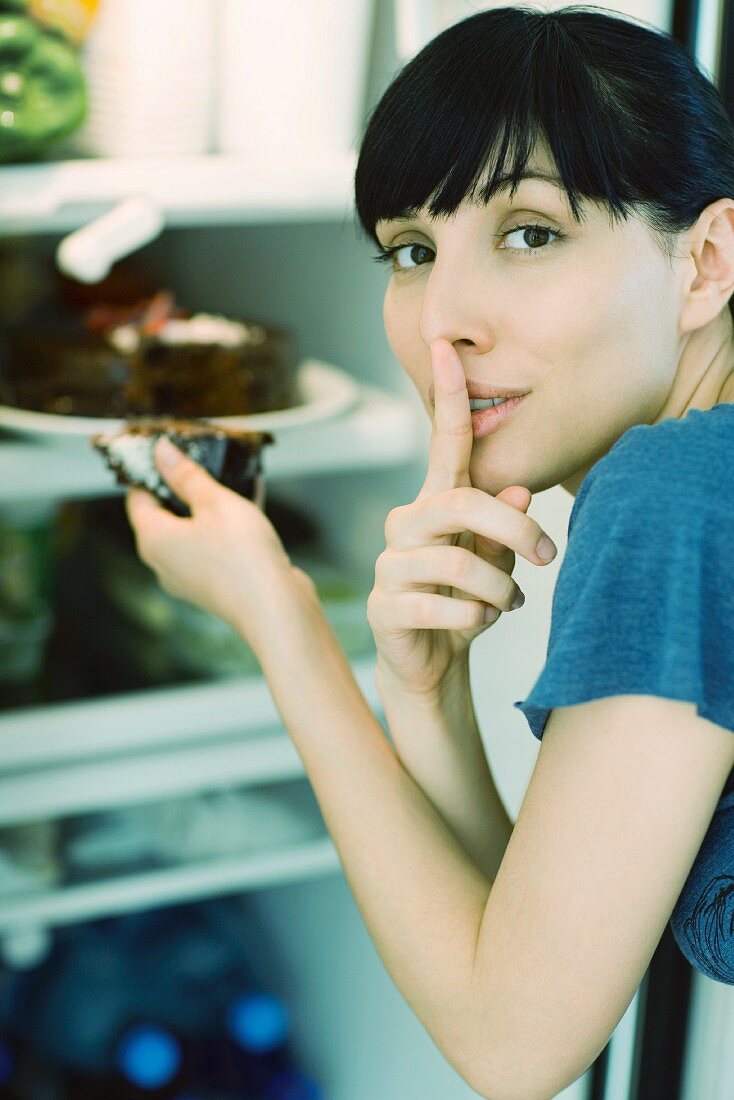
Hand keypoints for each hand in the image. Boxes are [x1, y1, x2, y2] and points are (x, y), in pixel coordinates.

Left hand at [125, 438, 311, 647]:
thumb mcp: (215, 502)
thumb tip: (162, 452)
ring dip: (212, 503)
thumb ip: (187, 475)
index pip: (138, 498)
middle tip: (205, 458)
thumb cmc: (241, 556)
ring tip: (233, 473)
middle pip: (166, 514)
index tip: (170, 451)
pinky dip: (228, 523)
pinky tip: (251, 497)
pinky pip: (216, 545)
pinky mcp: (216, 583)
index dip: (151, 471)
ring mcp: (191, 576)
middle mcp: (165, 562)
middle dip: (186, 485)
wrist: (275, 607)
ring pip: (195, 529)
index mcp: (153, 540)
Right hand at [366, 338, 557, 698]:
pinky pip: (440, 607)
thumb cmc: (467, 599)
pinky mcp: (384, 607)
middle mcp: (408, 524)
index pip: (442, 442)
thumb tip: (516, 489)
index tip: (446, 346)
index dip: (447, 395)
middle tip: (547, 556)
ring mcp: (391, 565)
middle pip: (461, 503)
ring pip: (458, 562)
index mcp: (437, 502)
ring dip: (498, 588)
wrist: (432, 662)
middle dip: (514, 529)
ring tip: (508, 604)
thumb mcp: (495, 558)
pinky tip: (480, 623)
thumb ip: (503, 523)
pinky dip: (474, 619)